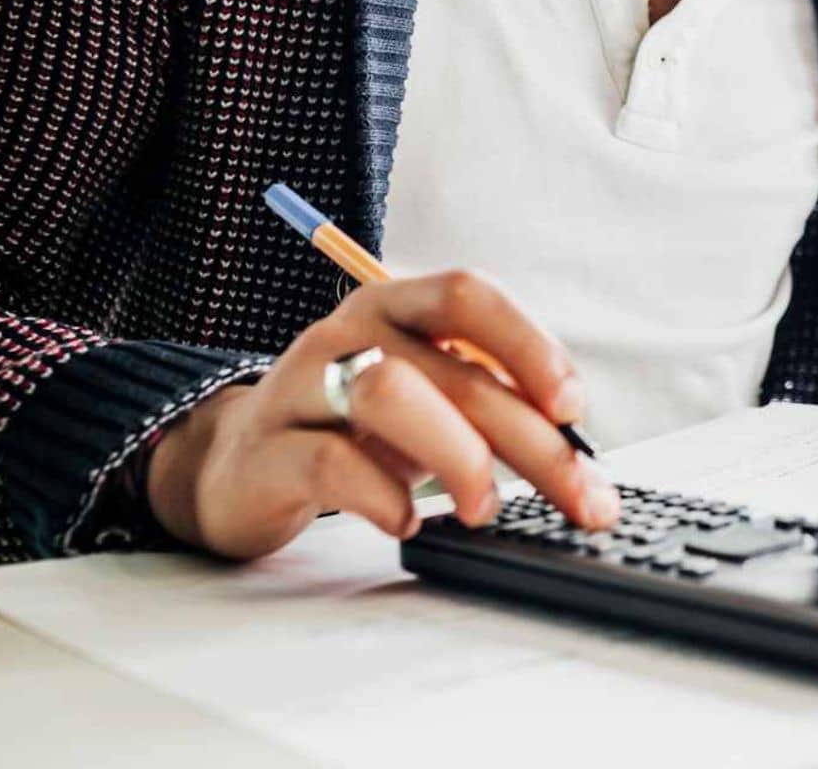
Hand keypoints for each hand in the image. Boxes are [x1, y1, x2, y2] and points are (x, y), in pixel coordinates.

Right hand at [147, 271, 617, 559]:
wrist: (236, 468)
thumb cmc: (353, 431)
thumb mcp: (424, 400)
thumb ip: (488, 404)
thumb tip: (577, 453)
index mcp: (394, 305)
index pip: (468, 296)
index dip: (528, 345)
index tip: (573, 409)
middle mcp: (347, 333)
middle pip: (454, 370)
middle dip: (532, 441)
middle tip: (581, 498)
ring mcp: (300, 387)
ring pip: (391, 395)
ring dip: (459, 457)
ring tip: (484, 507)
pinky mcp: (267, 451)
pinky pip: (332, 464)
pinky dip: (383, 498)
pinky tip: (405, 521)